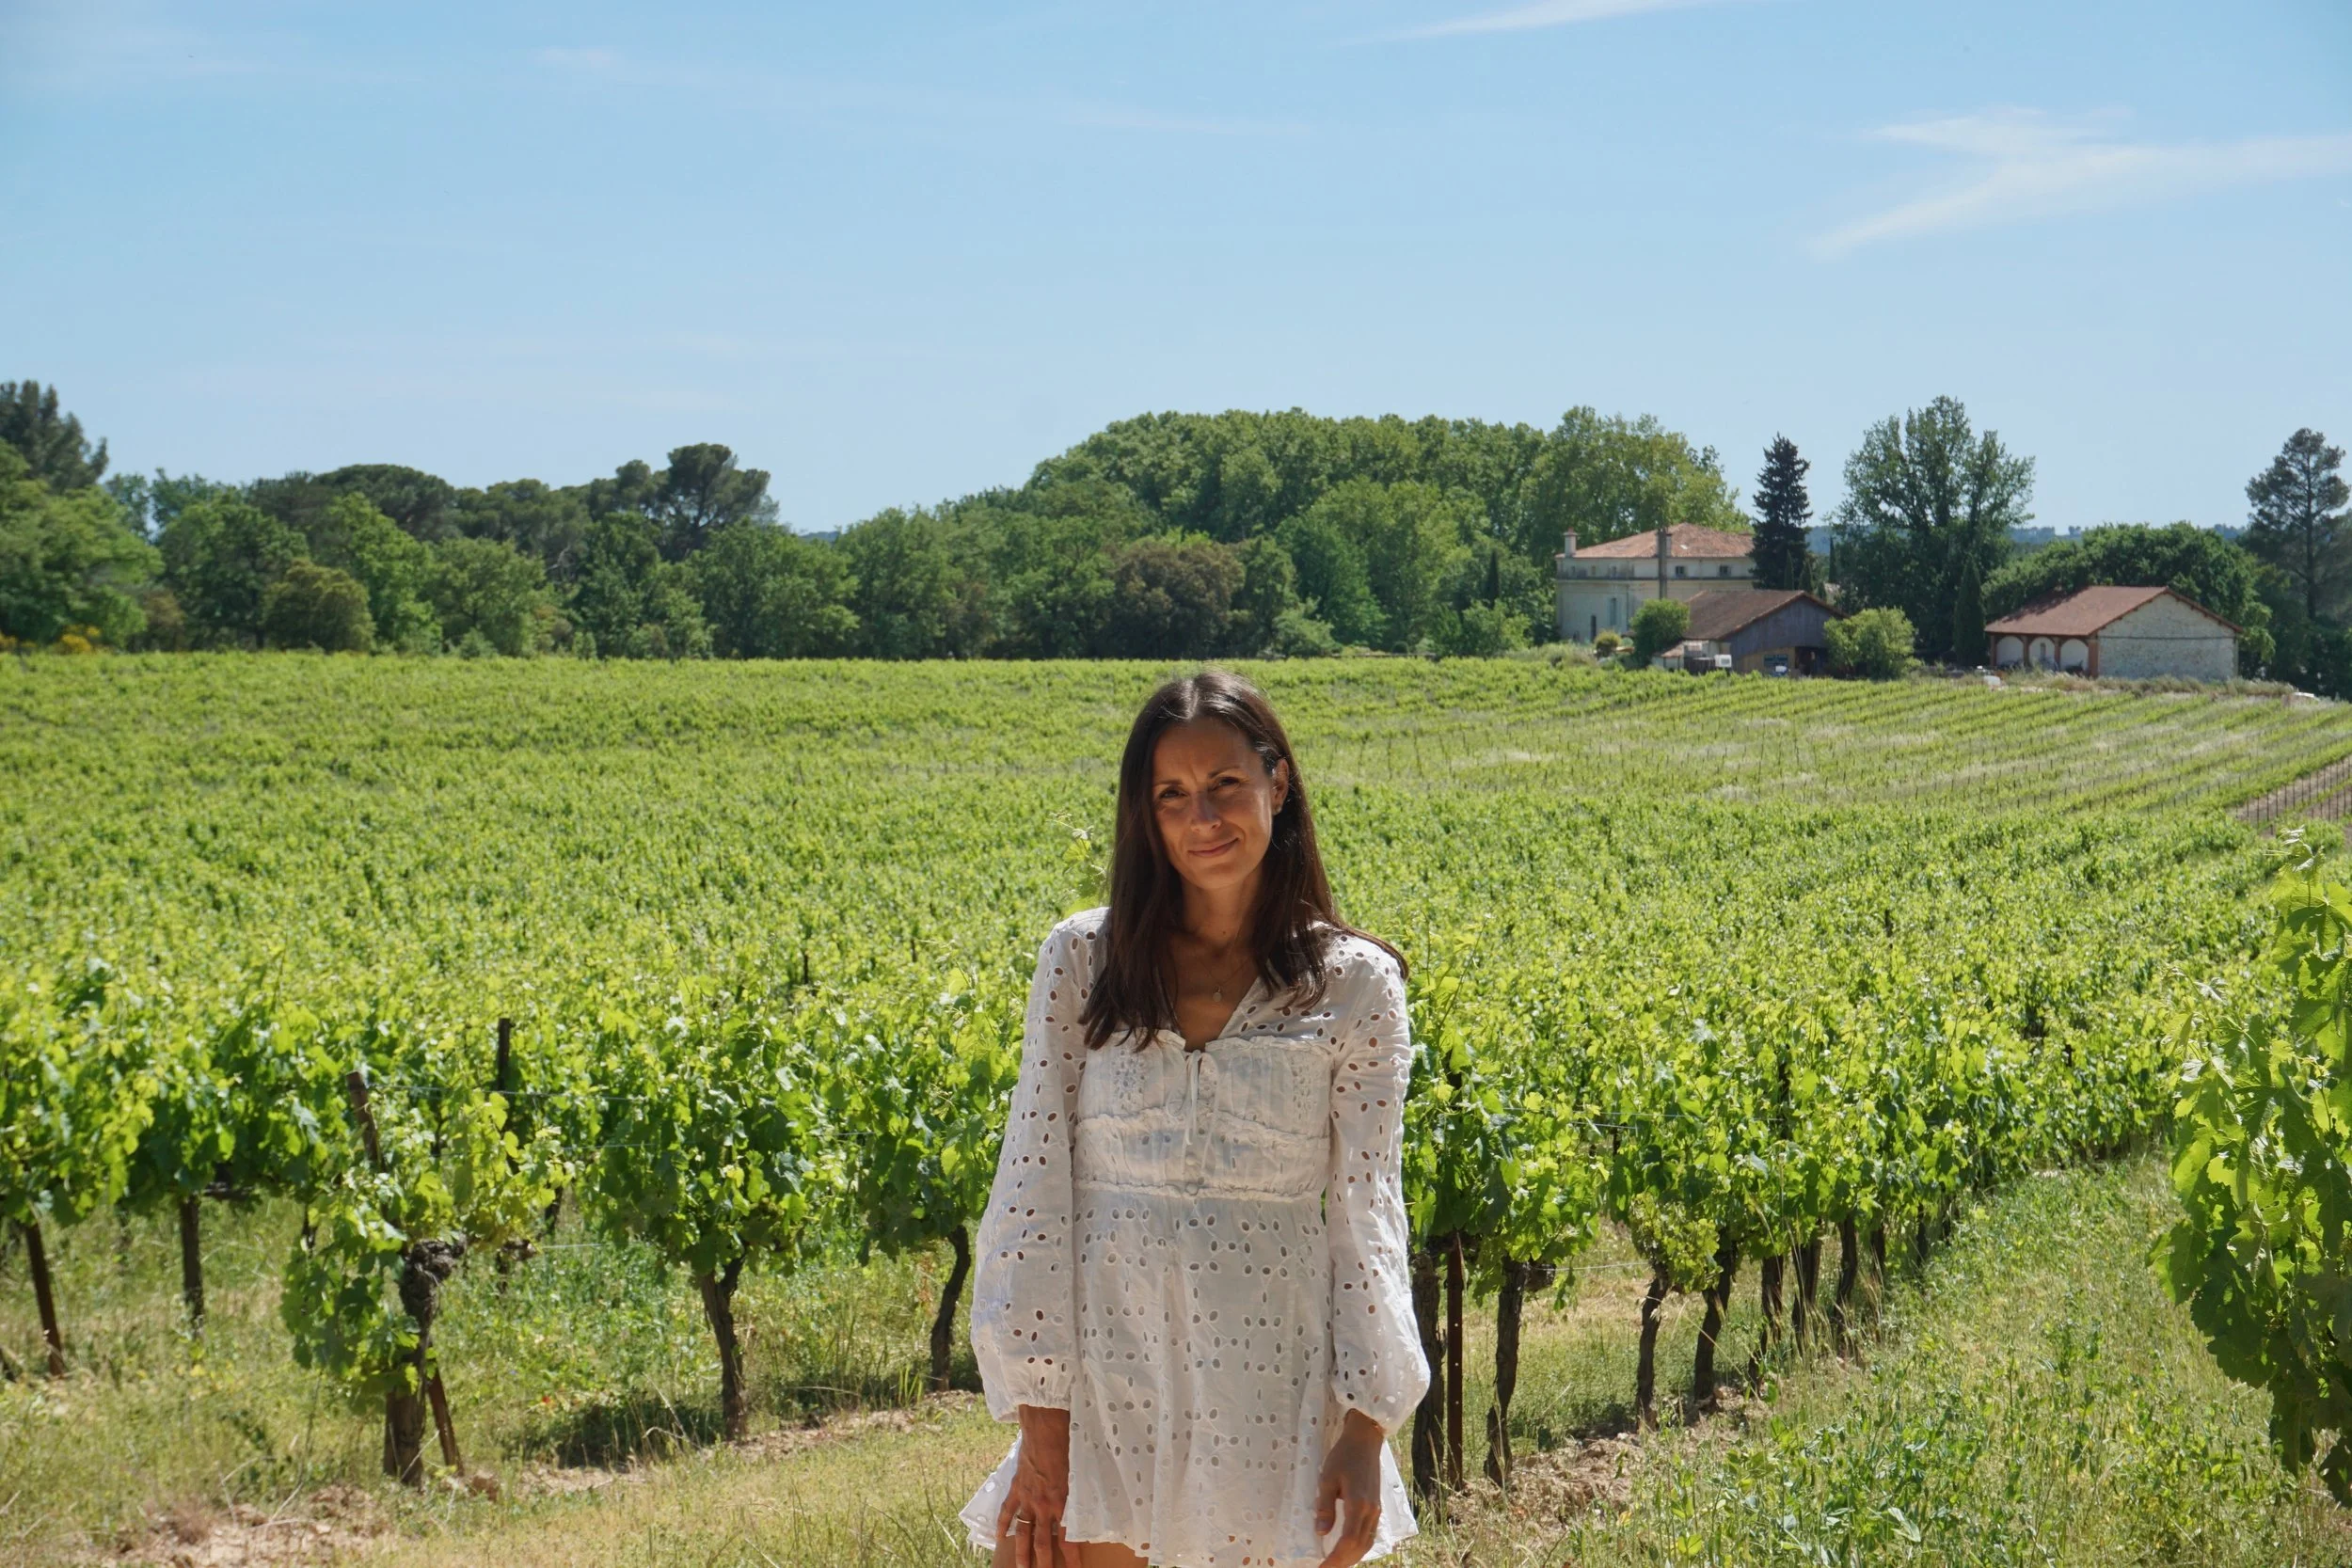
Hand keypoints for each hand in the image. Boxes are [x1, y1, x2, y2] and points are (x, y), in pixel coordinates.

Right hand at [997, 1405, 1081, 1567]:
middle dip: (1044, 1563)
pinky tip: (999, 1538)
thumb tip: (1091, 1508)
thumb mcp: (1081, 1474)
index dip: (1071, 1558)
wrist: (1046, 1430)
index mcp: (1063, 1503)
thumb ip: (1081, 1495)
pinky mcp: (1016, 1488)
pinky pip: (1007, 1511)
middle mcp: (1044, 1506)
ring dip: (1022, 1552)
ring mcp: (1027, 1498)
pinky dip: (1003, 1525)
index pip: (1068, 1539)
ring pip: (1023, 1532)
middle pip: (1043, 1542)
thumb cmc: (1068, 1447)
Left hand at [1312, 1408, 1385, 1567]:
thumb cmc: (1343, 1455)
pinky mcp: (1376, 1506)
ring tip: (1335, 1563)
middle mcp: (1370, 1511)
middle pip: (1359, 1546)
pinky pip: (1370, 1534)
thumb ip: (1324, 1507)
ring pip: (1366, 1542)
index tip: (1321, 1567)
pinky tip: (1349, 1549)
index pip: (1348, 1541)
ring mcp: (1376, 1510)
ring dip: (1352, 1557)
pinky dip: (1359, 1547)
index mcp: (1358, 1504)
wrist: (1365, 1439)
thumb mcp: (1327, 1477)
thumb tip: (1320, 1533)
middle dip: (1342, 1562)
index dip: (1335, 1558)